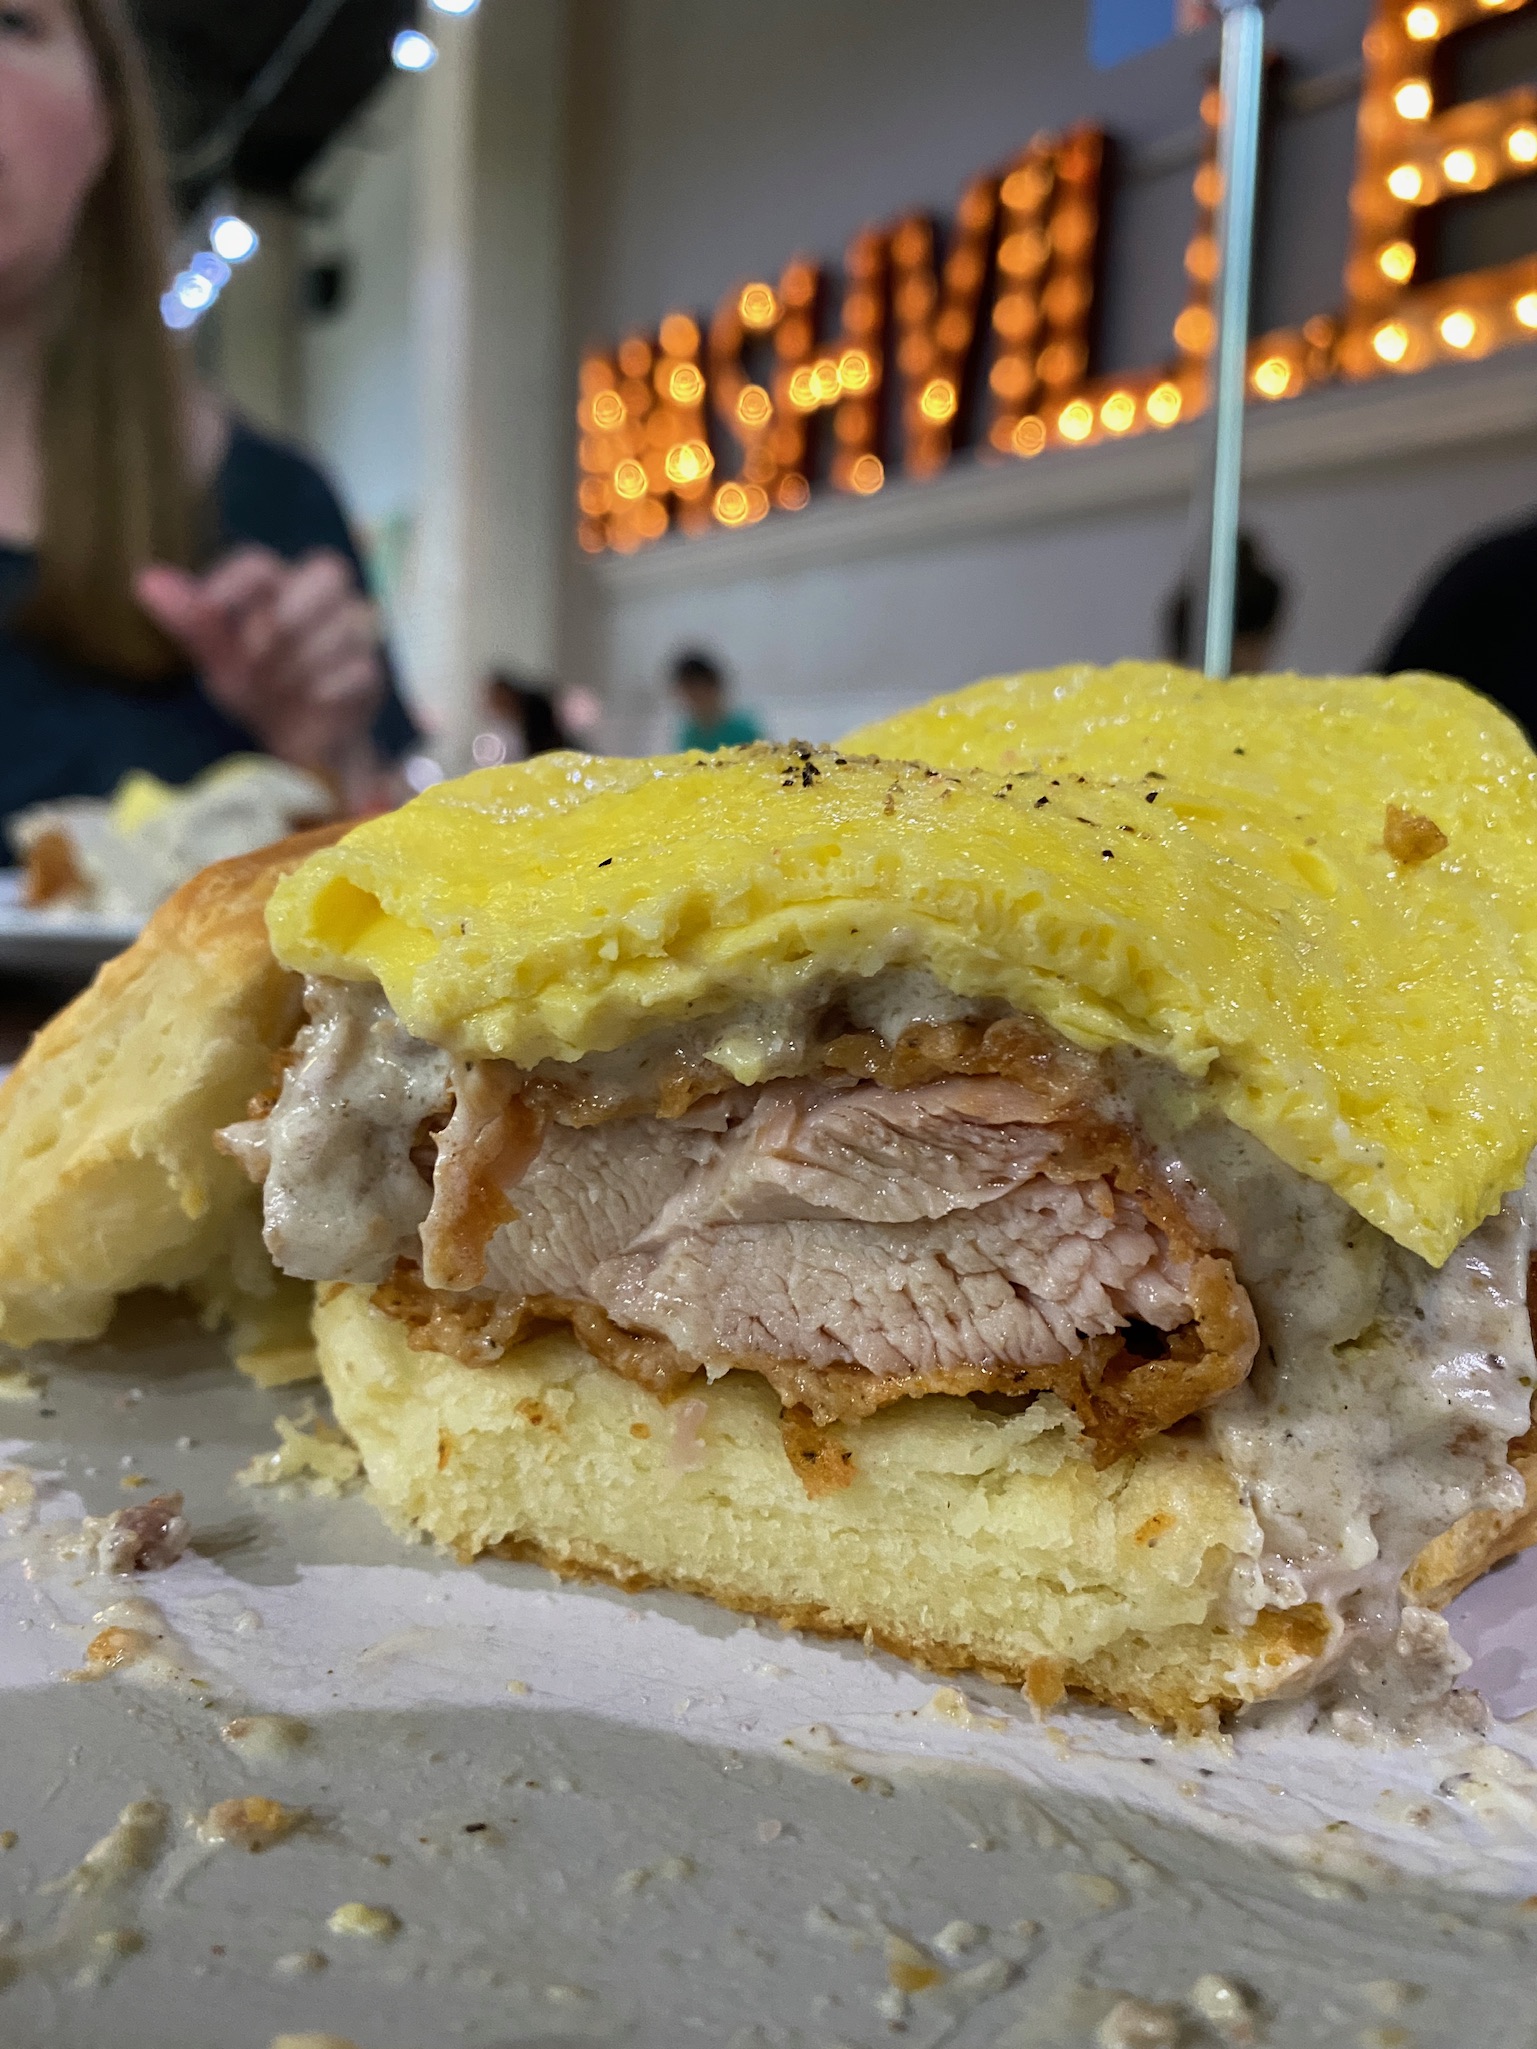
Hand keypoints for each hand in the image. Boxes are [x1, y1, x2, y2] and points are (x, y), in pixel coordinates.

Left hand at [135, 546, 384, 793]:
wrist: (301, 743)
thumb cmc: (259, 689)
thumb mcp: (219, 659)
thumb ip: (191, 621)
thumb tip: (145, 580)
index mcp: (278, 588)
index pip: (261, 565)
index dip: (235, 580)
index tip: (209, 608)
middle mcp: (322, 601)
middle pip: (328, 571)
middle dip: (292, 609)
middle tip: (258, 650)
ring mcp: (354, 636)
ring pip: (343, 625)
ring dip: (302, 659)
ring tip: (278, 687)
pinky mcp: (372, 675)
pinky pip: (358, 669)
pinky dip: (328, 687)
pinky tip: (310, 702)